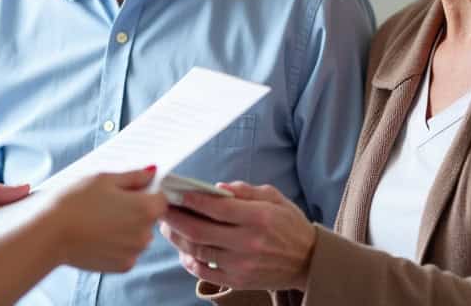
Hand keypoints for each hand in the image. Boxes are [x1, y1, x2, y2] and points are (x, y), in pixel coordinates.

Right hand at [47, 167, 168, 272]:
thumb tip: (151, 172)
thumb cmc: (75, 202)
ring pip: (138, 235)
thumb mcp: (104, 179)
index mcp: (146, 209)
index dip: (146, 191)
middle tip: (107, 203)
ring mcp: (134, 253)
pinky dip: (117, 244)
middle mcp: (145, 234)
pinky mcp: (122, 266)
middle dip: (135, 209)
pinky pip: (127, 251)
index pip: (161, 197)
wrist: (50, 234)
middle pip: (150, 217)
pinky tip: (98, 235)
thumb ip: (134, 176)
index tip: (128, 190)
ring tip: (99, 220)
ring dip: (126, 228)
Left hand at [160, 181, 315, 290]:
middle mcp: (249, 243)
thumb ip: (245, 191)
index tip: (175, 191)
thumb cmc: (289, 225)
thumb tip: (217, 188)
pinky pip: (204, 272)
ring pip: (198, 251)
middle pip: (200, 230)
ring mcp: (242, 265)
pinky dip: (189, 261)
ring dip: (177, 237)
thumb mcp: (274, 198)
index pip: (217, 208)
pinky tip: (183, 249)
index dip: (192, 199)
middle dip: (175, 217)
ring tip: (166, 226)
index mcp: (259, 218)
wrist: (309, 261)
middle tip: (161, 208)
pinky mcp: (238, 281)